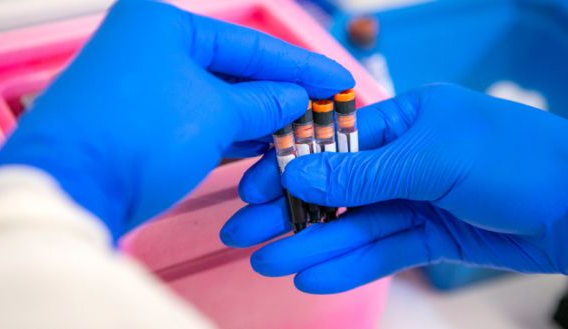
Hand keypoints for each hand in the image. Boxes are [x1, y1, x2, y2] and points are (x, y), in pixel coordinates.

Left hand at [0, 0, 353, 239]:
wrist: (74, 189)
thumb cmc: (139, 136)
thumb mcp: (214, 113)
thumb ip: (263, 103)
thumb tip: (295, 100)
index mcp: (166, 26)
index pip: (252, 45)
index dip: (301, 67)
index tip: (338, 82)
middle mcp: (153, 49)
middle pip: (236, 73)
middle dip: (282, 95)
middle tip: (325, 111)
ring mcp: (148, 89)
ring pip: (221, 101)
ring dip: (261, 119)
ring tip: (304, 131)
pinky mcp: (146, 126)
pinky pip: (204, 124)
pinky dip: (235, 136)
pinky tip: (267, 145)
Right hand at [221, 84, 567, 293]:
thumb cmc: (517, 160)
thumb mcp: (433, 157)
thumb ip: (363, 173)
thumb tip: (299, 174)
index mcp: (405, 119)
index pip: (332, 142)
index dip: (290, 166)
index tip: (252, 189)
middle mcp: (405, 156)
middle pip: (335, 187)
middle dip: (289, 211)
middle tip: (243, 234)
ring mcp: (417, 197)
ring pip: (354, 224)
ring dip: (312, 243)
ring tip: (269, 262)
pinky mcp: (431, 234)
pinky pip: (382, 249)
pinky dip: (350, 264)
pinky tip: (313, 276)